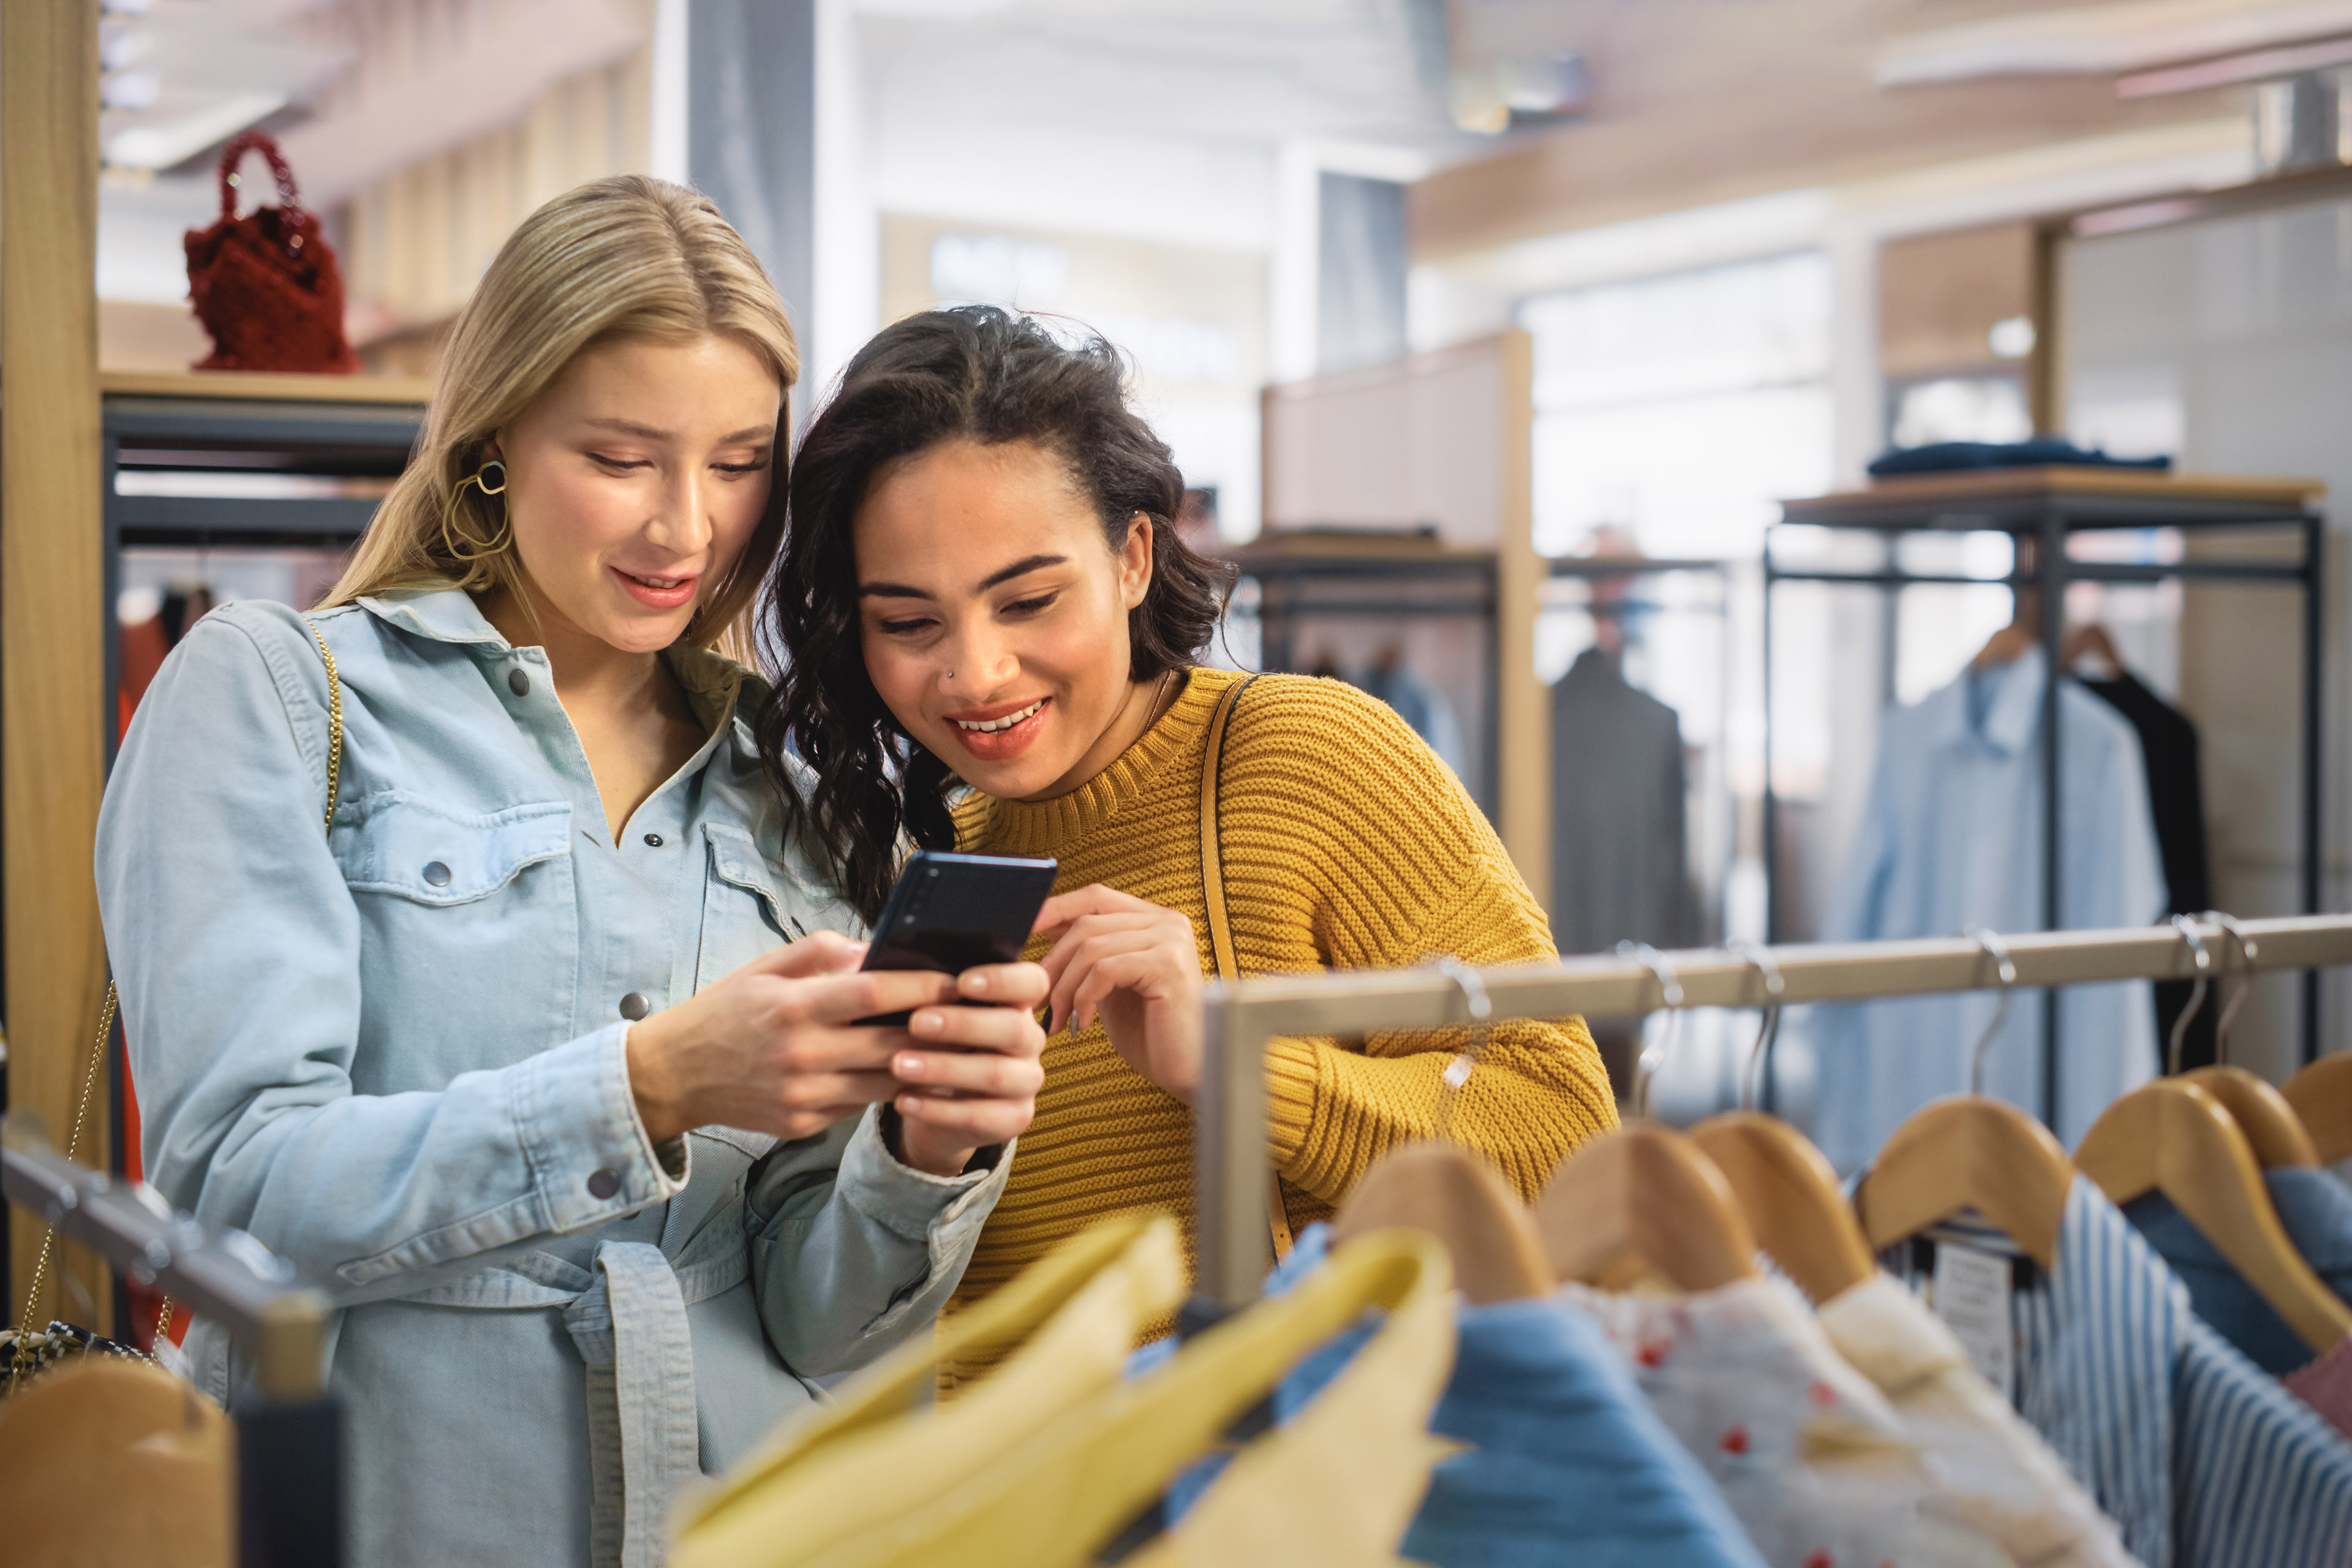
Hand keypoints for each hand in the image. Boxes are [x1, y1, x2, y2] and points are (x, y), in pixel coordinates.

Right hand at [623, 931, 973, 1156]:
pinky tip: (913, 1074)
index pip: (872, 994)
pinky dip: (888, 1090)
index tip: (955, 979)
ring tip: (956, 1047)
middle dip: (938, 1031)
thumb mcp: (764, 967)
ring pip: (885, 1084)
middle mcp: (801, 1055)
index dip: (920, 987)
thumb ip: (821, 952)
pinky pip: (859, 1106)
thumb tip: (875, 950)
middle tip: (973, 1016)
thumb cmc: (725, 1011)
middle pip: (890, 1045)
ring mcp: (803, 1096)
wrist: (673, 1075)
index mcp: (793, 1007)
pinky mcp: (803, 1123)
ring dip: (924, 1066)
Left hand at [885, 959, 1050, 1176]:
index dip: (1003, 979)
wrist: (934, 1100)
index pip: (1032, 982)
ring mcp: (1026, 1081)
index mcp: (1016, 1001)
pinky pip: (982, 1116)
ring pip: (997, 1074)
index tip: (961, 981)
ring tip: (899, 1064)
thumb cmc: (929, 1038)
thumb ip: (924, 985)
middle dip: (964, 1024)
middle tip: (916, 1022)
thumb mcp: (930, 1008)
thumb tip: (882, 960)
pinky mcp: (1014, 1119)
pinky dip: (939, 1109)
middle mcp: (1029, 1039)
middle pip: (1015, 1028)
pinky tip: (902, 1099)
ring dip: (945, 1068)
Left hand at [1034, 885, 1202, 1104]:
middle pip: (1087, 924)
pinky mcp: (1168, 964)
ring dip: (1064, 987)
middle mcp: (1167, 922)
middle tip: (1036, 1002)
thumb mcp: (1109, 986)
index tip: (1022, 930)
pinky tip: (1083, 1024)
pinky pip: (1105, 969)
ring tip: (1058, 1019)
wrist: (1189, 1072)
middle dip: (1053, 964)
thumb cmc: (1150, 1034)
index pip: (1095, 897)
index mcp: (1154, 920)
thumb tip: (1038, 929)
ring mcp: (1171, 940)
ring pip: (1091, 948)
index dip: (1055, 909)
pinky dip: (1084, 998)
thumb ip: (1087, 955)